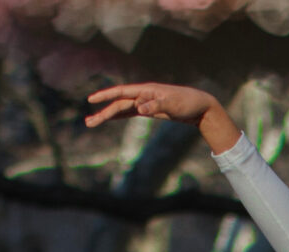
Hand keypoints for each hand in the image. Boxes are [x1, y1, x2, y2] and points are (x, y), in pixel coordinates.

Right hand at [85, 83, 242, 153]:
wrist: (200, 106)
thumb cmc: (188, 103)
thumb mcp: (174, 104)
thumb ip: (156, 105)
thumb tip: (140, 109)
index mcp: (146, 91)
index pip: (122, 92)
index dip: (106, 96)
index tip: (91, 99)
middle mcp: (143, 95)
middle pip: (118, 104)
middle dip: (103, 113)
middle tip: (88, 123)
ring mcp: (145, 103)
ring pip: (122, 109)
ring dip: (107, 115)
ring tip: (91, 123)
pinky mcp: (149, 110)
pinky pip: (129, 113)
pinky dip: (118, 116)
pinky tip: (109, 118)